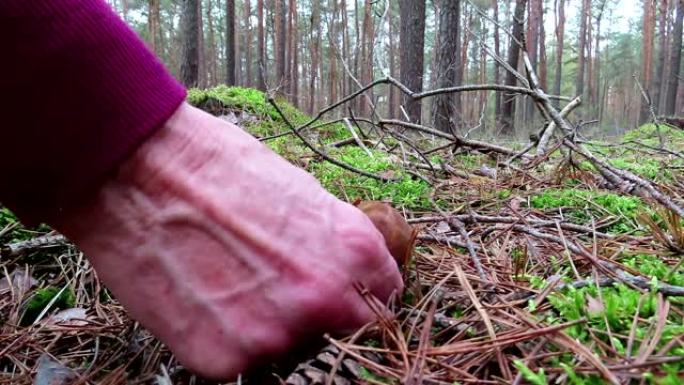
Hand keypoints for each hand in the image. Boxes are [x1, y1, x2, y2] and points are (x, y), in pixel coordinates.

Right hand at [53, 103, 402, 378]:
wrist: (137, 172)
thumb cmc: (217, 168)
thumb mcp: (300, 192)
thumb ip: (335, 243)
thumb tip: (347, 272)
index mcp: (353, 250)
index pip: (386, 296)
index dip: (365, 291)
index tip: (347, 291)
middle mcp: (323, 298)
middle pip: (350, 331)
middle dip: (328, 316)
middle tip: (288, 294)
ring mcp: (274, 334)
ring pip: (293, 347)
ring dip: (274, 326)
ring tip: (233, 285)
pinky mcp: (224, 358)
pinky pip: (243, 360)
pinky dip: (230, 337)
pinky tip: (205, 299)